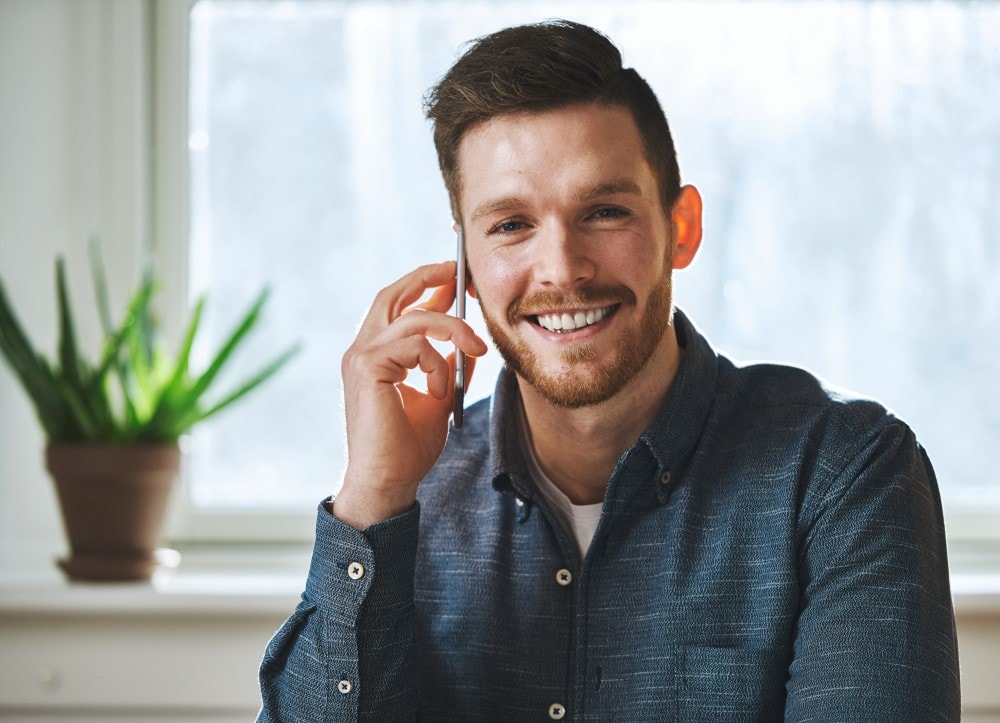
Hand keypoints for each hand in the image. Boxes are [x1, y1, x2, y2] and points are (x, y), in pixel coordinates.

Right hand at [335, 261, 487, 528]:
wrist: (388, 482)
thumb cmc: (407, 448)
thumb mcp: (438, 400)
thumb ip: (447, 369)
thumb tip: (467, 346)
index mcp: (375, 355)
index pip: (398, 306)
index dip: (427, 287)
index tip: (456, 280)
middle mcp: (362, 349)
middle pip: (393, 293)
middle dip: (428, 277)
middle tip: (459, 272)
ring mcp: (360, 356)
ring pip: (414, 317)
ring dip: (453, 329)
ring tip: (475, 351)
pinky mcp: (366, 368)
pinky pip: (413, 344)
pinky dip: (436, 362)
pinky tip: (440, 390)